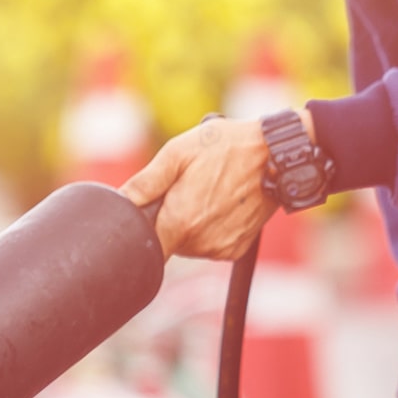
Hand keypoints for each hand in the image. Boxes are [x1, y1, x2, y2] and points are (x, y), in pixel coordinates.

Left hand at [121, 114, 305, 261]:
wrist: (279, 157)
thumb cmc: (228, 147)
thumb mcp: (179, 153)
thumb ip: (146, 182)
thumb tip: (119, 201)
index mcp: (180, 223)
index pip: (144, 244)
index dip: (141, 228)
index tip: (148, 209)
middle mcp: (199, 244)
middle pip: (167, 242)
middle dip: (168, 218)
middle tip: (185, 187)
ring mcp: (219, 249)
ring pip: (188, 243)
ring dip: (190, 223)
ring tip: (208, 191)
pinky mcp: (235, 249)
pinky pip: (210, 244)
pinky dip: (210, 228)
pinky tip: (222, 204)